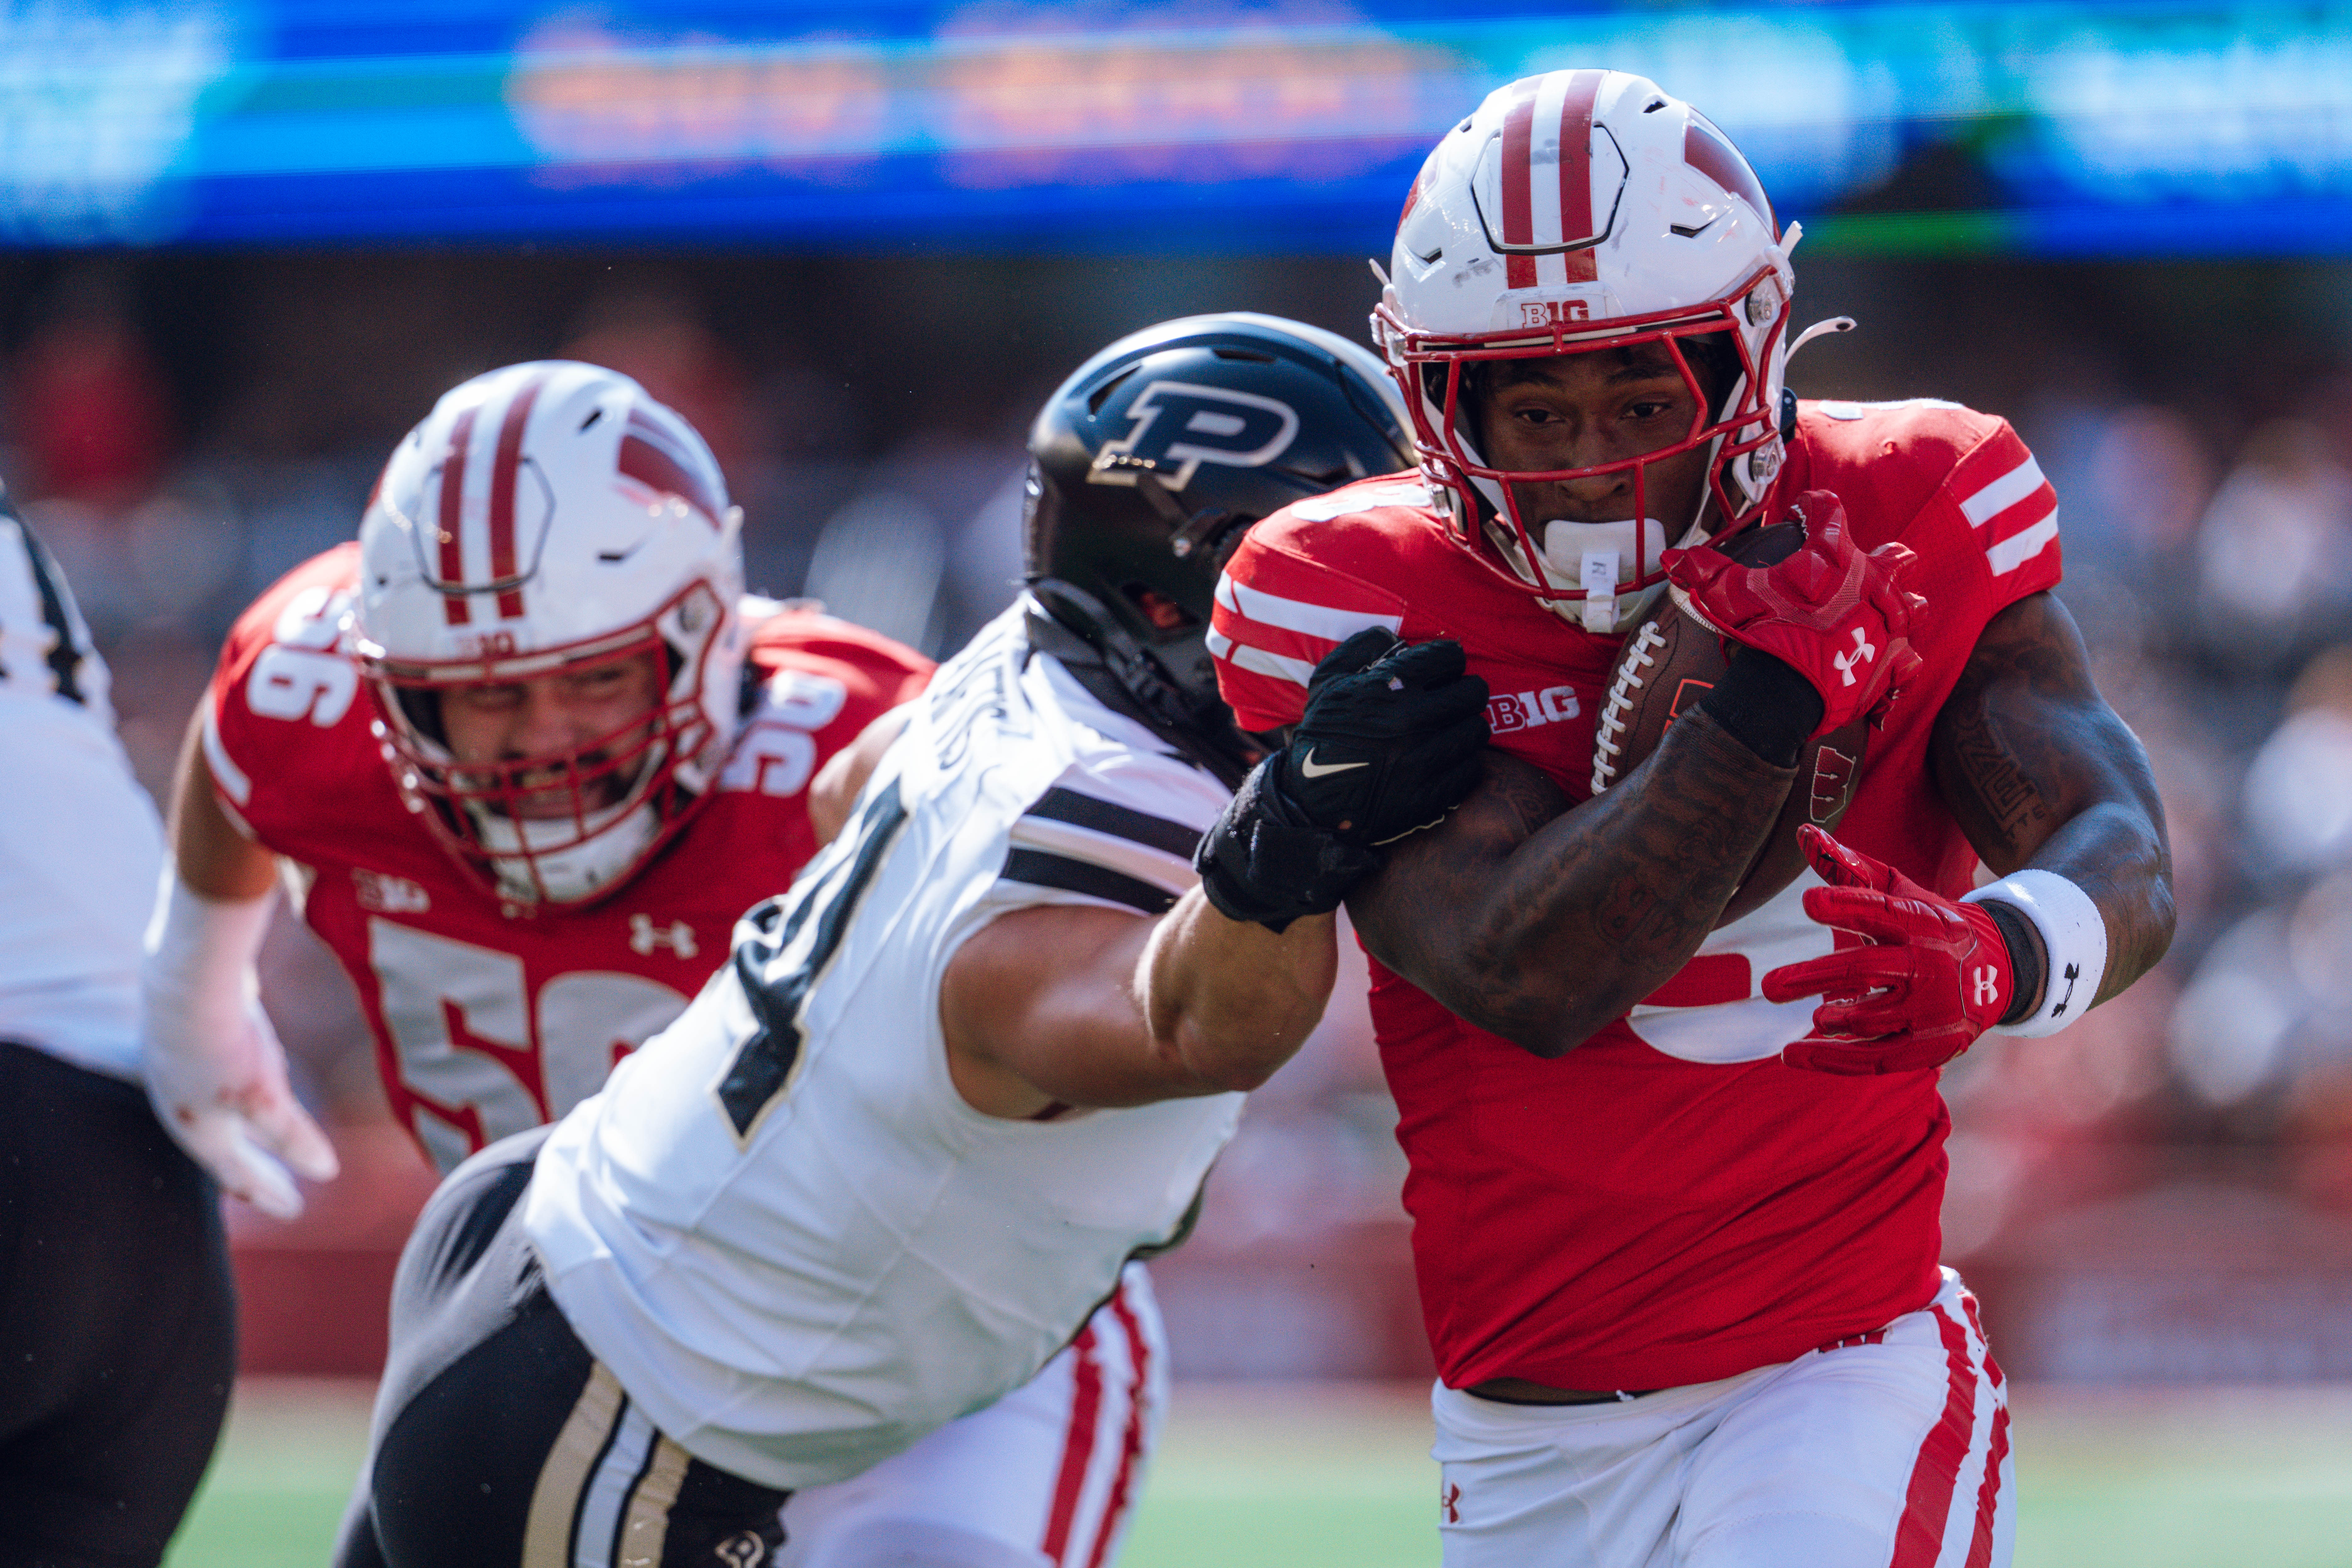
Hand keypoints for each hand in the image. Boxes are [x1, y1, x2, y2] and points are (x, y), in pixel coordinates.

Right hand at [144, 990, 338, 1219]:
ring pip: (221, 1117)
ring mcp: (185, 1074)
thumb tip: (325, 1172)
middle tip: (280, 1190)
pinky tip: (262, 1083)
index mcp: (200, 1130)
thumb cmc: (223, 1046)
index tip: (295, 1210)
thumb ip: (292, 1136)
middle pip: (226, 1150)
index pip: (237, 1174)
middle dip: (256, 1170)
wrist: (187, 983)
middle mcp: (186, 1107)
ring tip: (268, 1145)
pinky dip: (244, 1098)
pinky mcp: (195, 1043)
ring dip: (246, 1135)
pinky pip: (223, 1084)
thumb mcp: (264, 1098)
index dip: (269, 1192)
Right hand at [1196, 628, 1489, 929]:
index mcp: (1389, 687)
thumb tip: (1394, 635)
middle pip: (1474, 692)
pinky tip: (1444, 760)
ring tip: (1449, 731)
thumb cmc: (1323, 733)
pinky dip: (1462, 763)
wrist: (1309, 800)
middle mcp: (1411, 720)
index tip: (1443, 670)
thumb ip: (1361, 648)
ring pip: (1478, 731)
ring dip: (1466, 727)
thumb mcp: (1327, 681)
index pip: (1450, 657)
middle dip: (1465, 691)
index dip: (1449, 661)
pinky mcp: (1430, 796)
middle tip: (1452, 700)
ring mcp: (1423, 760)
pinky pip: (1471, 769)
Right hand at [1662, 490, 1924, 736]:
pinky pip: (1908, 658)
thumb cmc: (1763, 632)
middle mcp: (1871, 582)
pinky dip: (1899, 660)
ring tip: (1892, 610)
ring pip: (1911, 605)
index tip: (1802, 510)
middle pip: (1894, 555)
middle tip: (1869, 564)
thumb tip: (1670, 557)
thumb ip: (1703, 571)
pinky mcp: (1893, 662)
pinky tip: (1890, 662)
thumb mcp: (1726, 596)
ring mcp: (1888, 623)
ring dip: (1902, 606)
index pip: (1828, 511)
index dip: (1813, 507)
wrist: (1789, 691)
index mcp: (1833, 556)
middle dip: (1886, 558)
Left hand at [1762, 825, 2017, 1073]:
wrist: (1998, 972)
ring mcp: (1932, 1012)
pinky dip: (1830, 1060)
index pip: (1881, 912)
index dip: (1845, 906)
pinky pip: (1874, 1060)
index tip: (1809, 901)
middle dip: (1813, 977)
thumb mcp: (1899, 892)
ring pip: (1868, 1019)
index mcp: (1923, 922)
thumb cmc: (1929, 924)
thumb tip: (1803, 832)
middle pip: (1863, 971)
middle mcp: (1930, 966)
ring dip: (1830, 1019)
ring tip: (1814, 1015)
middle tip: (1769, 986)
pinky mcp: (1928, 1048)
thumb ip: (1850, 868)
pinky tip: (1791, 1054)